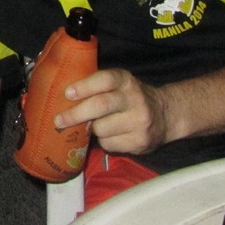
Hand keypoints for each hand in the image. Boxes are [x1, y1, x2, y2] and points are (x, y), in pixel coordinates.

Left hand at [54, 68, 171, 155]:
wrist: (166, 116)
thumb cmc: (130, 98)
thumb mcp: (119, 85)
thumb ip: (97, 87)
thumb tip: (61, 97)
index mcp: (126, 81)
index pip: (105, 79)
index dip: (85, 86)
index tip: (68, 93)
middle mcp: (134, 99)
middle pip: (100, 105)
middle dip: (76, 114)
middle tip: (59, 120)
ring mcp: (139, 121)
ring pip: (102, 129)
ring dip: (92, 130)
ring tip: (97, 126)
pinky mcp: (140, 141)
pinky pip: (109, 145)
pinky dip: (104, 142)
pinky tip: (112, 136)